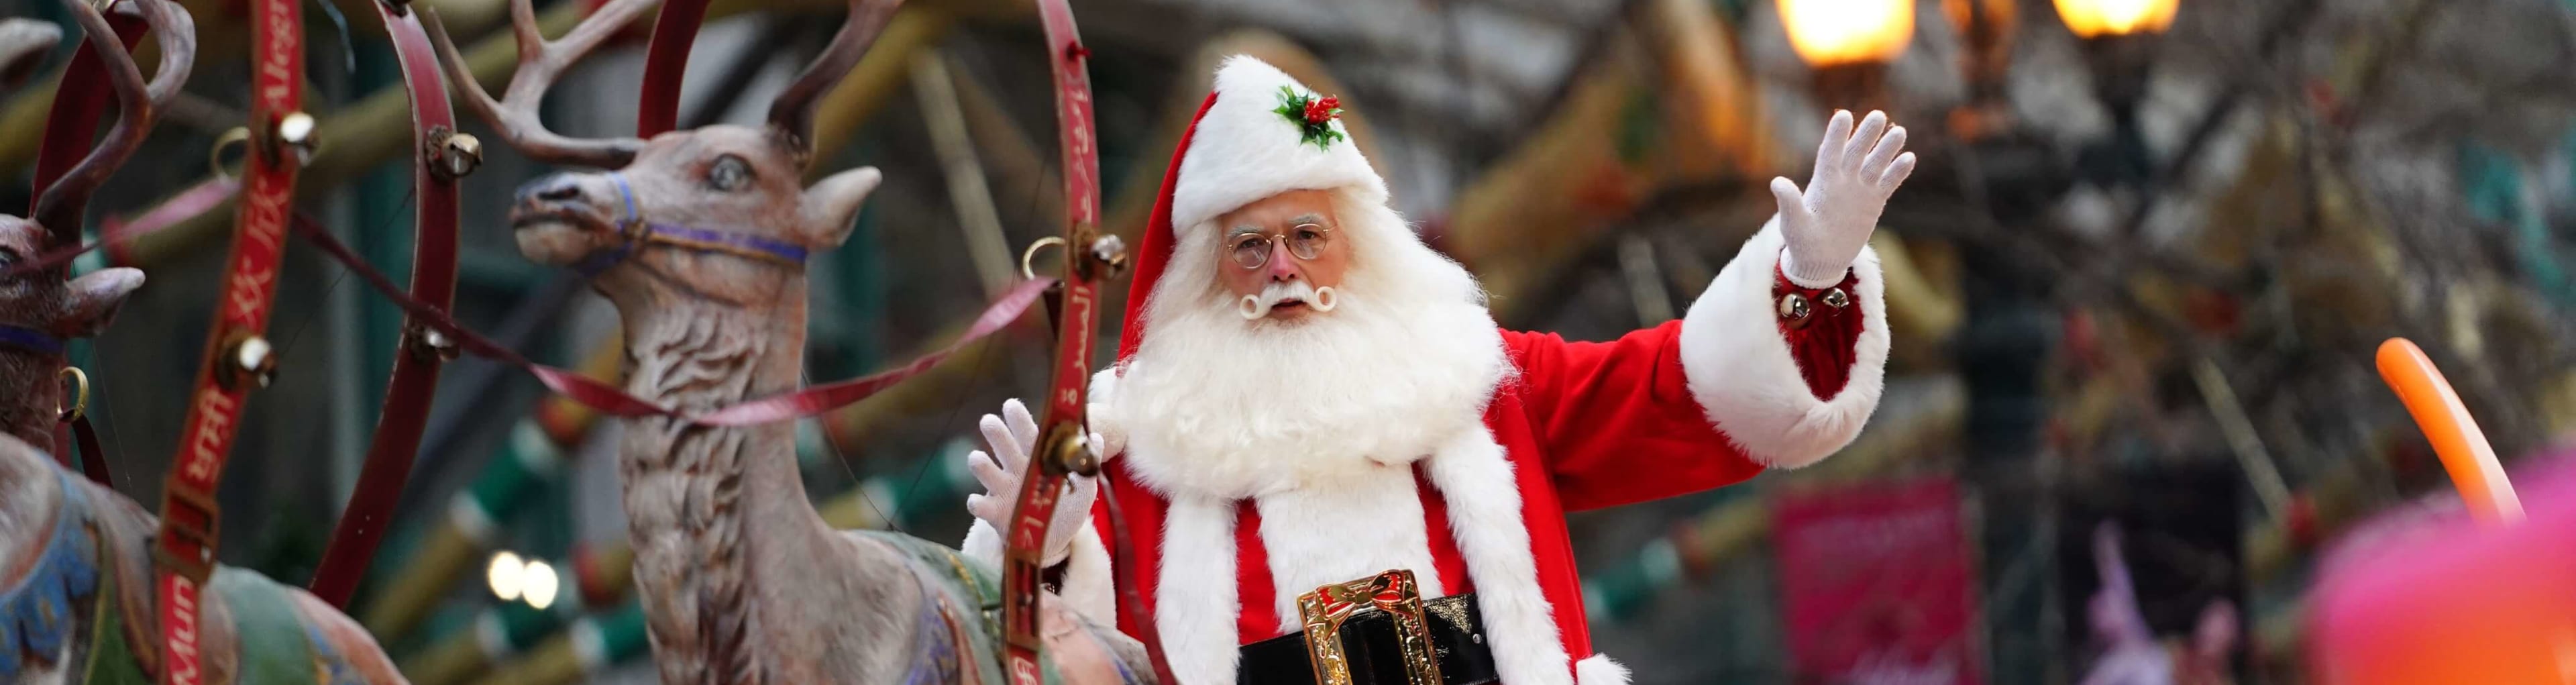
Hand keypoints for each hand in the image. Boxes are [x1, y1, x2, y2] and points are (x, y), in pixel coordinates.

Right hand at [963, 398, 1098, 565]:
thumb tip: (1097, 437)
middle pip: (1004, 446)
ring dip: (980, 464)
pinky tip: (978, 502)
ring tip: (978, 459)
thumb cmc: (1066, 507)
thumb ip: (1087, 463)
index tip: (1011, 405)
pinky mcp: (995, 513)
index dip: (1019, 420)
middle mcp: (1016, 470)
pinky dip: (977, 503)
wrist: (1053, 541)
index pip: (1028, 434)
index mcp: (1037, 459)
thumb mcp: (1083, 486)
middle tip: (989, 422)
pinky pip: (980, 506)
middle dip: (996, 434)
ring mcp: (1003, 490)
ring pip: (986, 471)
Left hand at [1772, 110, 1915, 287]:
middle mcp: (1842, 180)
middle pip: (1856, 152)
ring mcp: (1859, 189)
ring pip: (1875, 164)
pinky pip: (1888, 183)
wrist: (1821, 260)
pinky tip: (1909, 158)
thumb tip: (1777, 182)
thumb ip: (1789, 203)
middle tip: (1878, 115)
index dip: (1837, 135)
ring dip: (1886, 149)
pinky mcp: (1873, 202)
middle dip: (1866, 135)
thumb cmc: (1802, 241)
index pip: (1830, 153)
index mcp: (1822, 182)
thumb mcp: (1793, 224)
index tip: (1844, 115)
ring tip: (1899, 131)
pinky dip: (1898, 172)